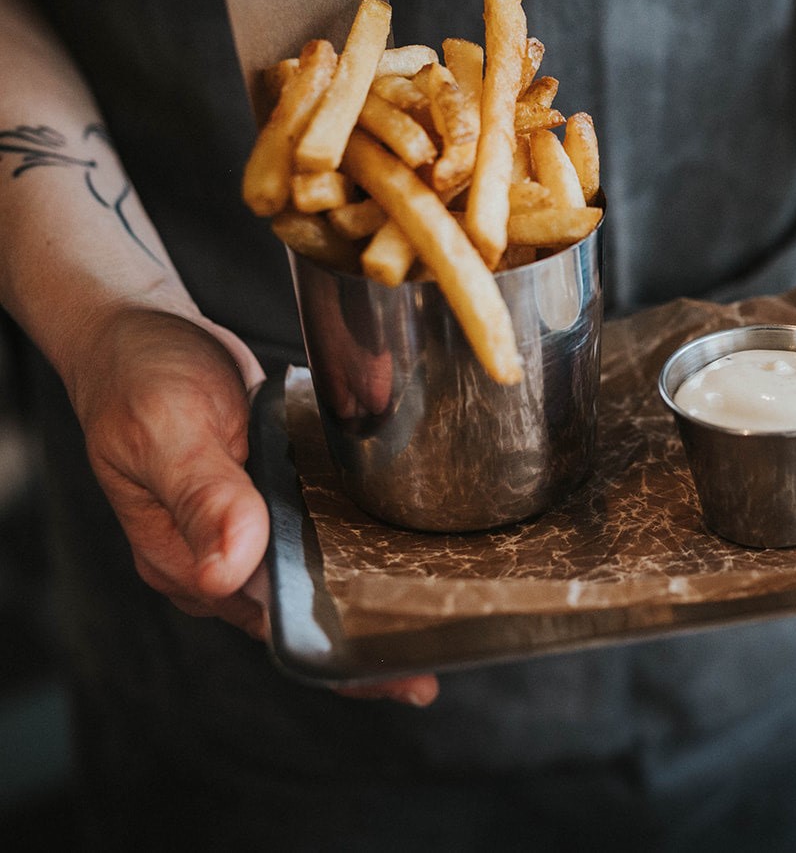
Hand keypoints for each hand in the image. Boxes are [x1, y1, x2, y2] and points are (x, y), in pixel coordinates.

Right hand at [65, 307, 438, 705]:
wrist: (140, 332)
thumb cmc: (141, 377)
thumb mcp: (170, 429)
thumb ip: (204, 497)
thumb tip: (229, 570)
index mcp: (185, 560)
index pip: (272, 626)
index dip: (336, 654)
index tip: (398, 675)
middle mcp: (217, 559)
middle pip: (302, 617)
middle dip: (368, 642)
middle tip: (438, 659)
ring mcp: (246, 531)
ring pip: (317, 579)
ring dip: (373, 596)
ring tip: (444, 613)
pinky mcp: (271, 498)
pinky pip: (320, 536)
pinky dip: (363, 546)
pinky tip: (412, 550)